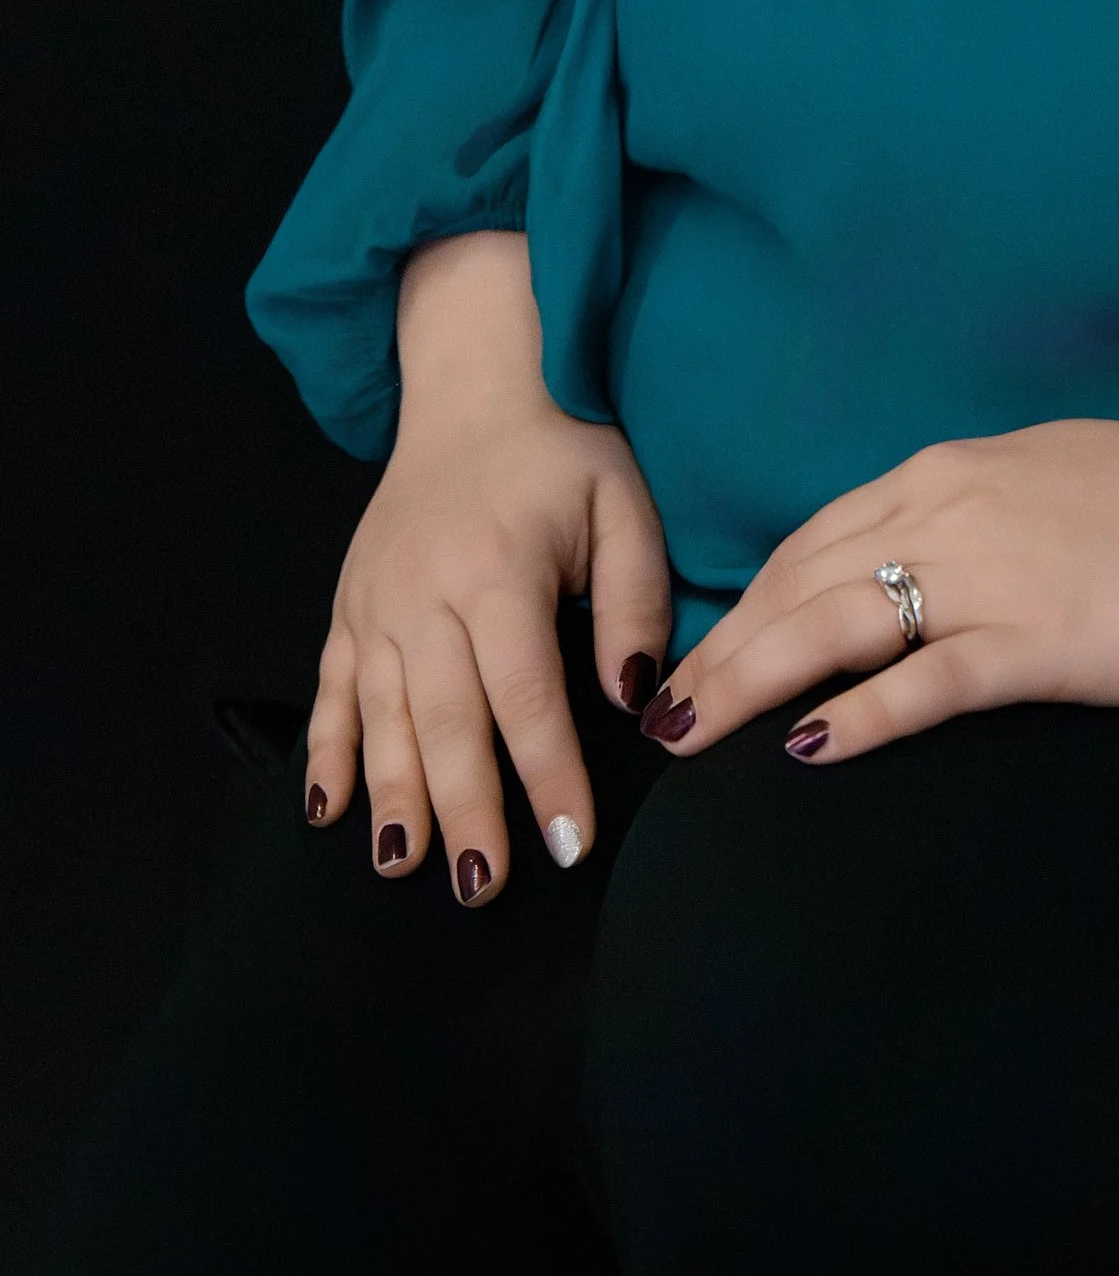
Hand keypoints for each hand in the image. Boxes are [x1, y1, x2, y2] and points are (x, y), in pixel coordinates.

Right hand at [305, 232, 672, 901]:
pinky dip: (326, 755)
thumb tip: (635, 694)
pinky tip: (328, 814)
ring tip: (407, 868)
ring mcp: (375, 604)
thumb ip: (633, 597)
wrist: (474, 390)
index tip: (571, 846)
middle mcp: (425, 594)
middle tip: (484, 886)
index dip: (549, 774)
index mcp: (499, 571)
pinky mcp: (347, 608)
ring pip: (380, 718)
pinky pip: (329, 692)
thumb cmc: (563, 453)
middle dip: (466, 809)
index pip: (526, 694)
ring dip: (393, 798)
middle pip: (445, 721)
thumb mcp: (622, 504)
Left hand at [637, 343, 1118, 768]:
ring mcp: (991, 577)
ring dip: (753, 680)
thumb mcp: (1046, 476)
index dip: (748, 600)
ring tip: (696, 734)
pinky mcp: (1037, 642)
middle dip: (724, 648)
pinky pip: (927, 681)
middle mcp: (951, 513)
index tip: (706, 652)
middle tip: (666, 714)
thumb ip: (972, 509)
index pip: (815, 539)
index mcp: (951, 474)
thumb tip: (918, 549)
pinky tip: (810, 749)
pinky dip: (862, 713)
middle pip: (802, 583)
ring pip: (836, 626)